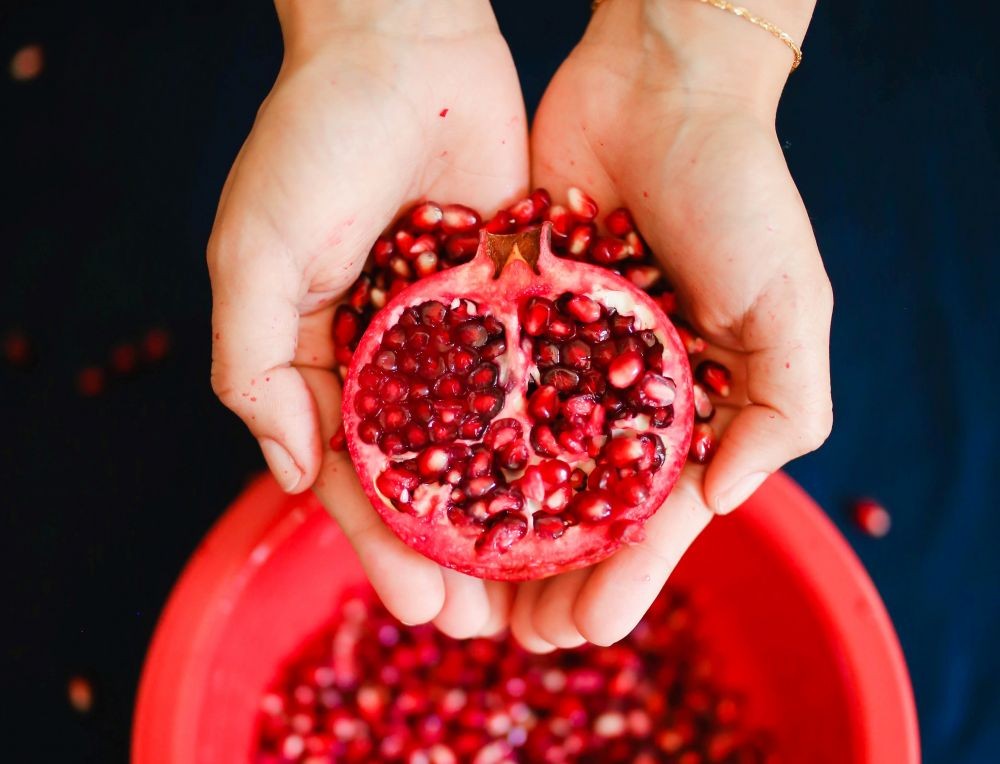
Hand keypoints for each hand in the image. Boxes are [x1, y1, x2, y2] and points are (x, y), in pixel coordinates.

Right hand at [208, 0, 526, 633]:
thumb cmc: (313, 141)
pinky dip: (559, 431)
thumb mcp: (253, 251)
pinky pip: (541, 376)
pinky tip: (589, 485)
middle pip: (432, 477)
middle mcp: (399, 359)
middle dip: (454, 552)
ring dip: (513, 513)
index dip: (383, 545)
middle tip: (490, 622)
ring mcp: (463, 333)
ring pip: (492, 442)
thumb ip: (256, 364)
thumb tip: (290, 469)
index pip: (356, 477)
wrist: (402, 45)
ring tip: (546, 583)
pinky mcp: (520, 299)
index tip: (419, 603)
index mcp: (329, 362)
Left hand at [514, 0, 830, 650]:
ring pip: (520, 462)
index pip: (656, 512)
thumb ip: (783, 406)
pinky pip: (478, 386)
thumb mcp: (790, 300)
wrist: (660, 87)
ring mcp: (560, 356)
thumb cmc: (740, 192)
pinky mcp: (509, 314)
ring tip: (458, 587)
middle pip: (580, 505)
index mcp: (692, 404)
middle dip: (552, 572)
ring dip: (495, 528)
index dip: (627, 575)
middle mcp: (620, 392)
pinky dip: (455, 438)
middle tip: (512, 634)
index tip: (588, 629)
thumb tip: (727, 500)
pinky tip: (424, 487)